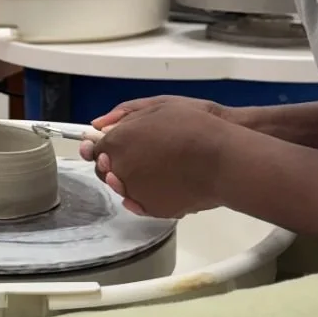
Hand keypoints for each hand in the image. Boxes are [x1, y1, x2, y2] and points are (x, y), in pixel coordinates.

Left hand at [77, 99, 232, 218]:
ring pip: (121, 188)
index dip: (101, 147)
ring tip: (154, 167)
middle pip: (105, 171)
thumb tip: (98, 126)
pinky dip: (143, 194)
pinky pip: (139, 204)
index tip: (110, 145)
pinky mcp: (151, 209)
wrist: (222, 158)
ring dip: (129, 179)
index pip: (95, 150)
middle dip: (113, 163)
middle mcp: (120, 170)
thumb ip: (123, 116)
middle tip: (137, 154)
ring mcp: (135, 192)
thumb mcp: (158, 107)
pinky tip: (159, 183)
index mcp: (118, 143)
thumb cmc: (192, 125)